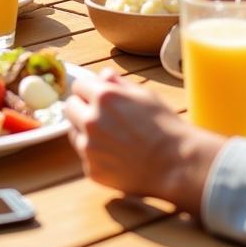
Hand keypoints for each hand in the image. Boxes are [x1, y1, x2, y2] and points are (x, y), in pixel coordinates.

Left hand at [65, 71, 221, 214]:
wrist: (176, 165)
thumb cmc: (164, 126)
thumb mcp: (144, 94)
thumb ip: (118, 83)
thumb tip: (102, 76)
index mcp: (103, 97)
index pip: (78, 86)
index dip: (89, 90)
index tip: (96, 96)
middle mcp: (91, 121)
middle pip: (69, 108)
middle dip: (82, 108)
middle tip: (101, 116)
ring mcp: (89, 148)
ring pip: (74, 133)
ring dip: (86, 132)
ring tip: (111, 137)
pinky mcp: (92, 170)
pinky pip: (86, 157)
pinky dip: (96, 155)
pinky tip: (117, 156)